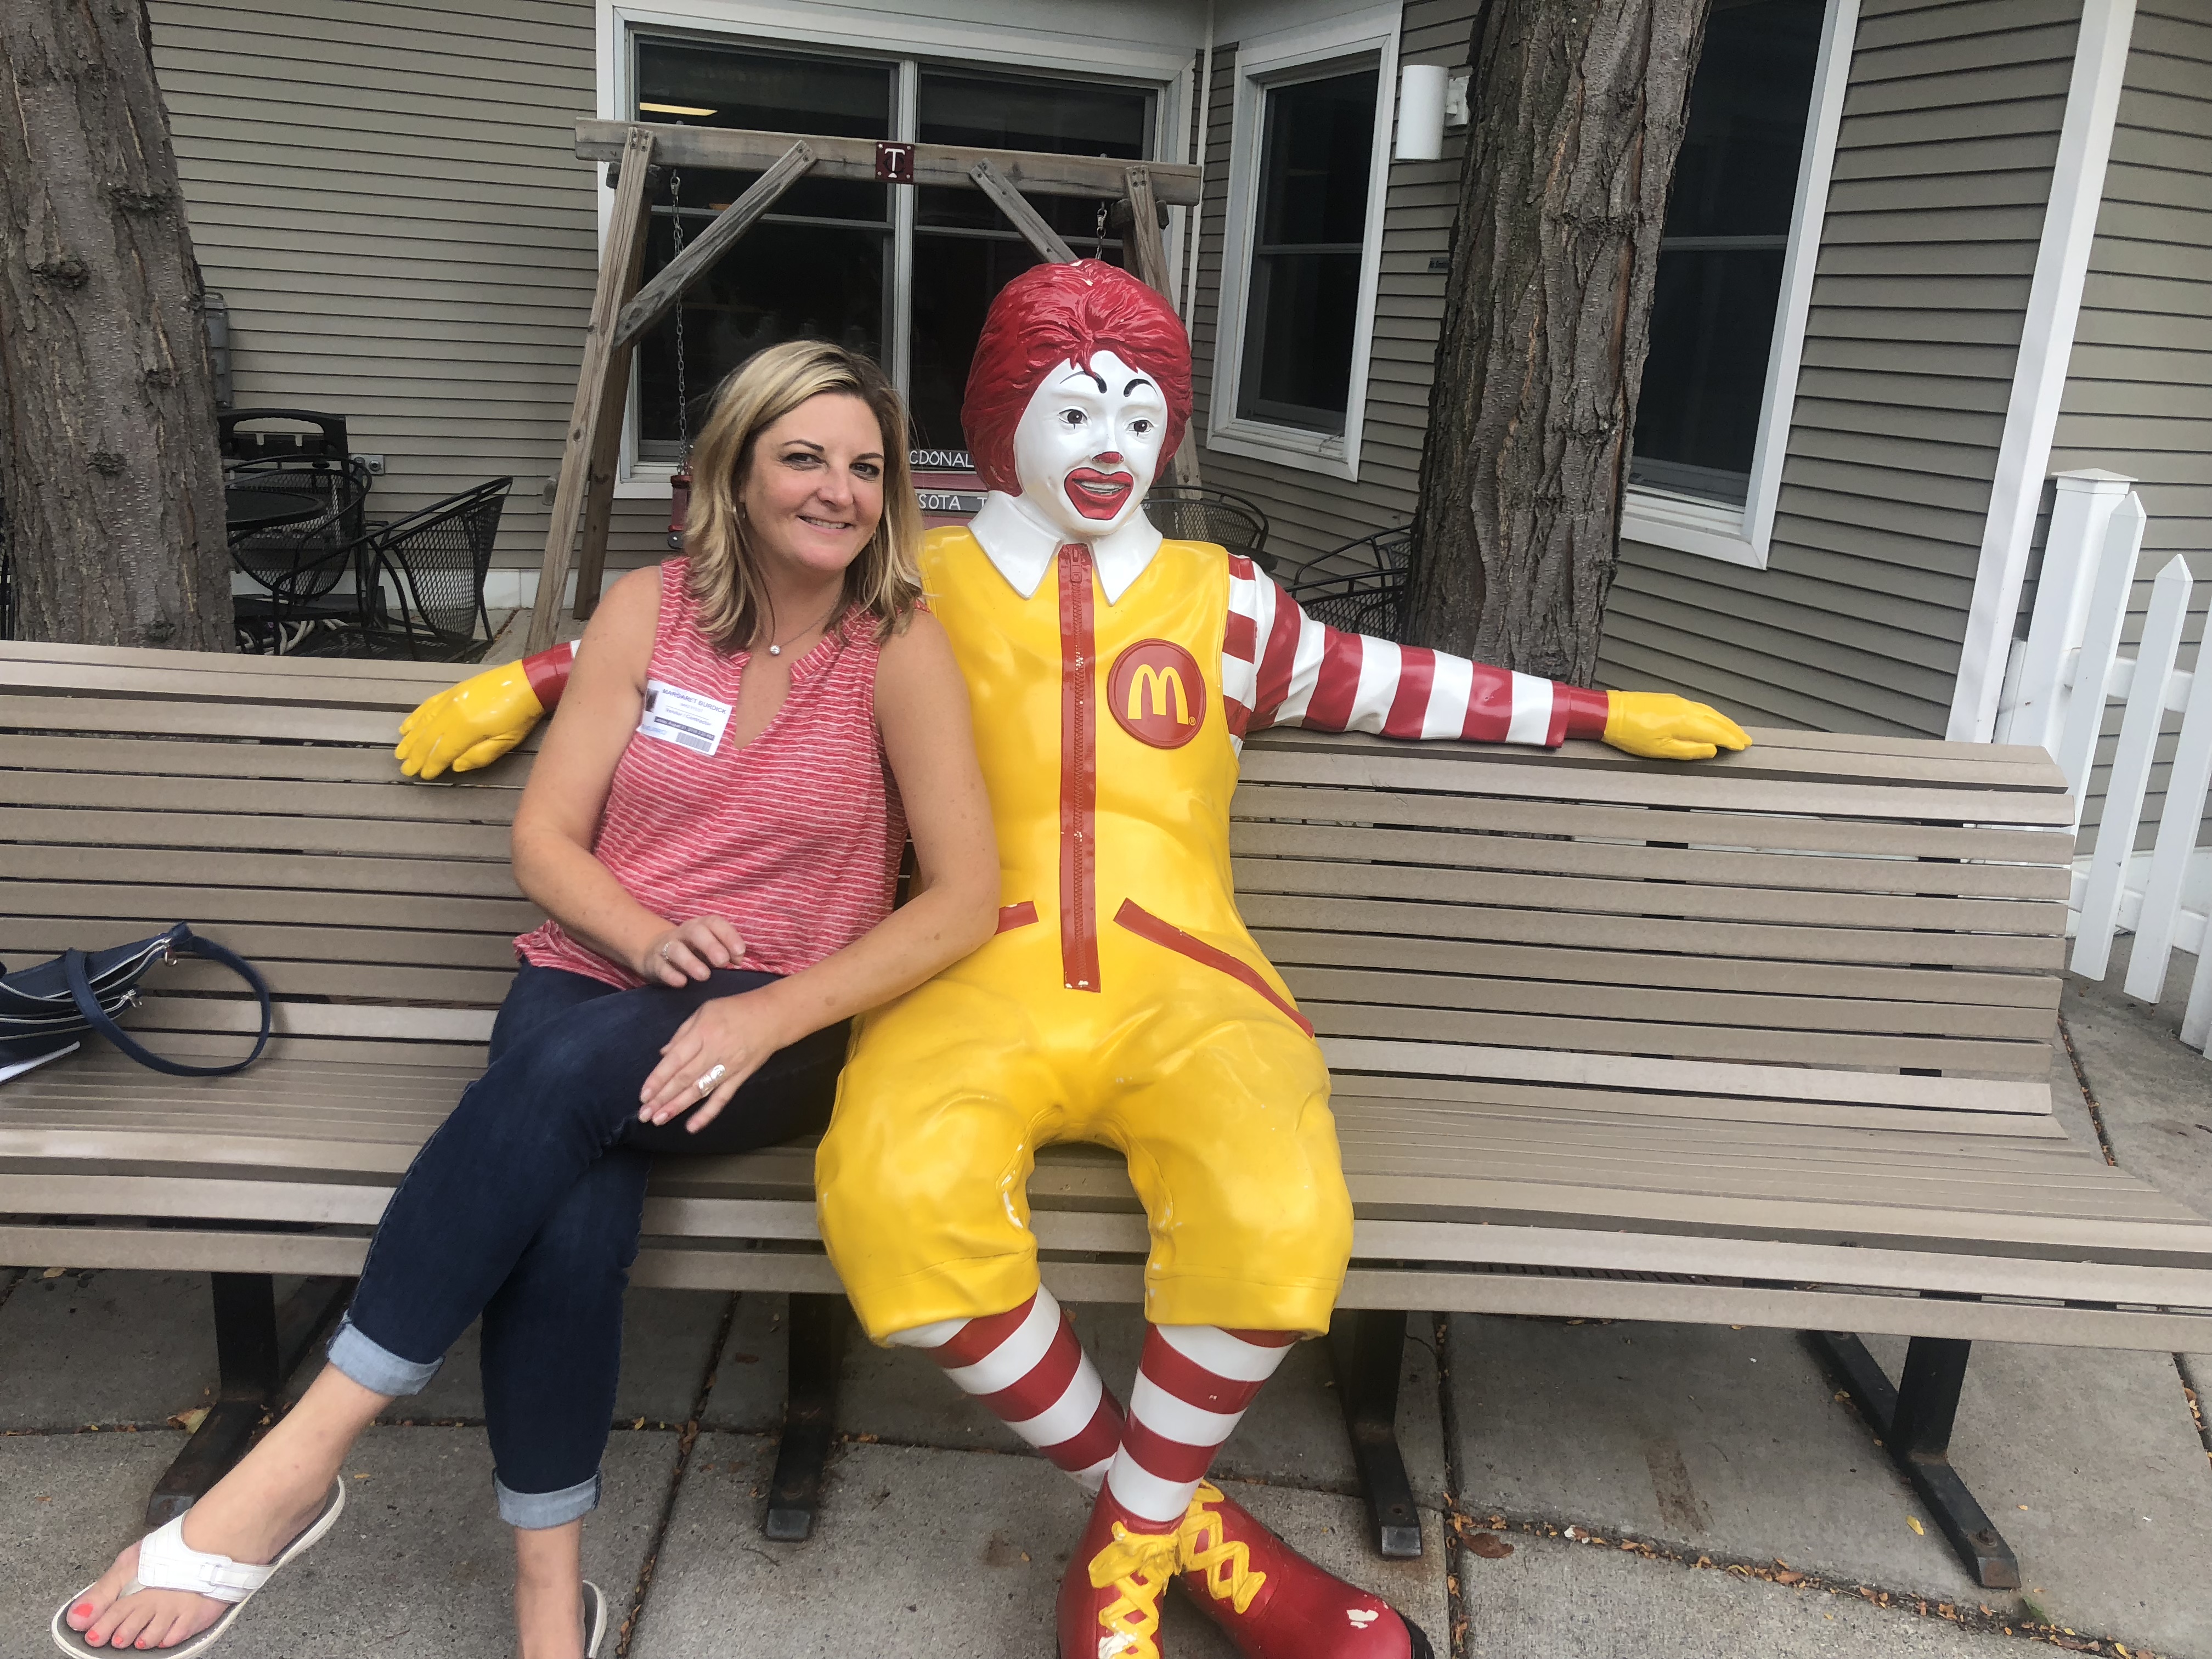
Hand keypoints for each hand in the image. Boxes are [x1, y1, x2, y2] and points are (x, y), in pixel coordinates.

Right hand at [396, 661, 545, 778]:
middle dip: (416, 756)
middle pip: (428, 738)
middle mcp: (453, 712)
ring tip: (400, 752)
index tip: (422, 776)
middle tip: (405, 769)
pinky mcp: (453, 690)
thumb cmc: (520, 717)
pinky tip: (407, 726)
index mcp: (467, 728)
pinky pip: (428, 705)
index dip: (431, 765)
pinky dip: (416, 717)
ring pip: (424, 722)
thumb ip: (478, 756)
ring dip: (411, 739)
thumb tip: (454, 765)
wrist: (528, 683)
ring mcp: (451, 699)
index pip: (442, 751)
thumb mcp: (506, 743)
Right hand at [635, 916, 746, 986]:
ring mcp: (667, 946)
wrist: (655, 953)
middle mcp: (684, 933)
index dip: (729, 935)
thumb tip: (739, 960)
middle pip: (696, 932)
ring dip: (691, 962)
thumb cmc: (693, 951)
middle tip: (722, 962)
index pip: (715, 923)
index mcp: (702, 926)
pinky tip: (682, 982)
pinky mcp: (654, 962)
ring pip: (676, 949)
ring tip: (704, 975)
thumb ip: (726, 952)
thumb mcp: (710, 949)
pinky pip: (661, 966)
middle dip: (711, 946)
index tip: (739, 953)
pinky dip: (671, 974)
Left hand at [638, 991, 792, 1131]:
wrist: (773, 1017)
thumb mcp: (705, 1010)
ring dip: (678, 1107)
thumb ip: (682, 1033)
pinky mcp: (740, 1078)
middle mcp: (714, 1052)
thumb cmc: (735, 1009)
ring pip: (699, 1091)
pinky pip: (722, 1098)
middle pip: (684, 1079)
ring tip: (659, 1120)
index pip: (676, 1060)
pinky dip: (707, 1114)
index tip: (643, 1094)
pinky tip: (692, 1127)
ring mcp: (728, 1067)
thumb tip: (663, 1054)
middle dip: (662, 1098)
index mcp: (703, 1033)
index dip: (658, 1079)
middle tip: (644, 1114)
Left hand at [1602, 691, 1752, 761]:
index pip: (1717, 732)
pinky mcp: (1670, 699)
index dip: (1731, 740)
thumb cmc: (1631, 734)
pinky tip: (1711, 719)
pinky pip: (1698, 707)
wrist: (1610, 713)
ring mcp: (1678, 701)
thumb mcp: (1661, 750)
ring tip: (1734, 731)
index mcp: (1686, 722)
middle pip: (1717, 719)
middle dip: (1733, 730)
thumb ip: (1690, 750)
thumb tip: (1712, 750)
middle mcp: (1686, 708)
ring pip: (1709, 711)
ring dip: (1724, 721)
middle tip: (1746, 739)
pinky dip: (1710, 715)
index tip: (1743, 746)